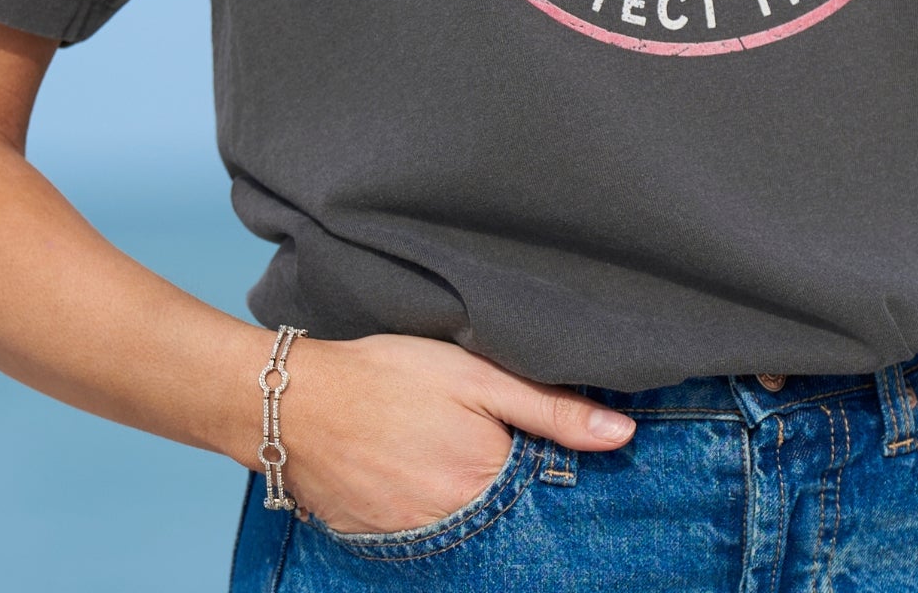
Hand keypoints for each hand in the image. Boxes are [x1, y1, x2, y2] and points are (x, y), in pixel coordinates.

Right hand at [280, 333, 633, 535]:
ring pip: (466, 531)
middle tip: (486, 444)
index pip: (546, 494)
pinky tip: (417, 472)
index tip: (553, 450)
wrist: (295, 402)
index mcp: (486, 480)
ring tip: (446, 454)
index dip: (557, 471)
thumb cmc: (390, 376)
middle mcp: (454, 524)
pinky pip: (423, 538)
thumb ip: (550, 409)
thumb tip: (622, 436)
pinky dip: (431, 511)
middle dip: (515, 491)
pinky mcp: (378, 542)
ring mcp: (412, 540)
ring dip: (472, 503)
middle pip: (508, 519)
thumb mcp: (477, 377)